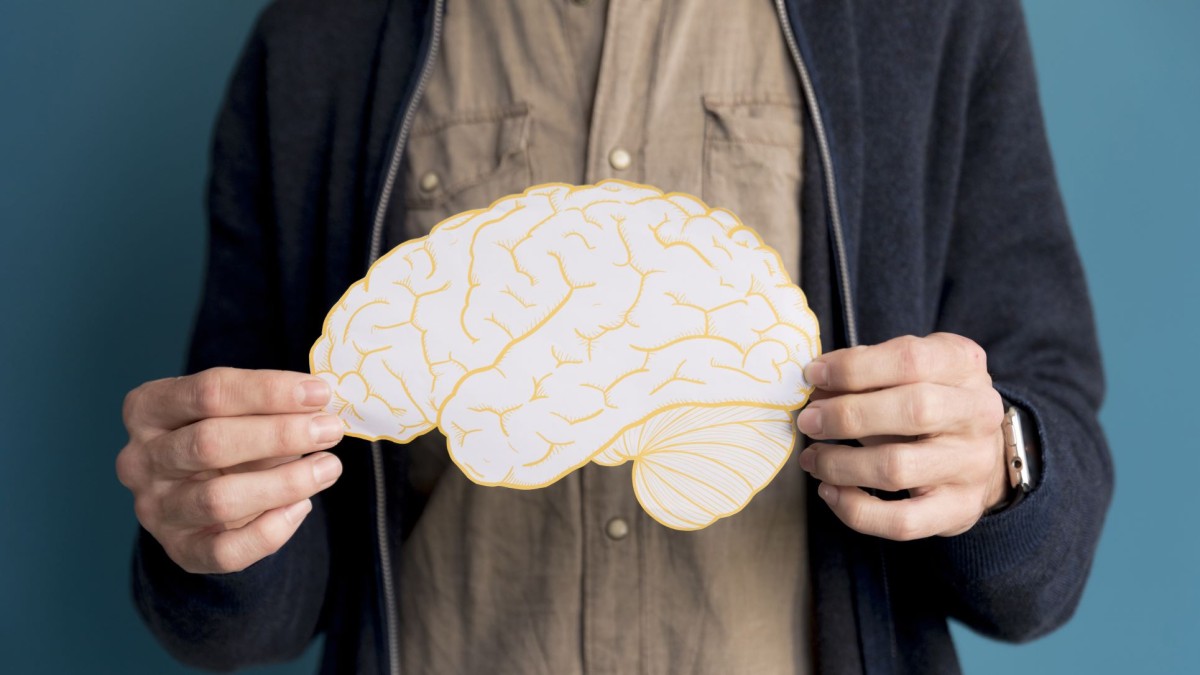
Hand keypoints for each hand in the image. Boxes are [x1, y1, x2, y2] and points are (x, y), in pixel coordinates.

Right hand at [116, 368, 344, 573]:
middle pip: (210, 442)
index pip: (209, 391)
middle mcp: (140, 459)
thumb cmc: (229, 439)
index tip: (320, 393)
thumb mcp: (240, 412)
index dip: (269, 391)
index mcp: (149, 408)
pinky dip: (271, 531)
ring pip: (219, 499)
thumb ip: (270, 407)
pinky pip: (227, 551)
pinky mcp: (180, 550)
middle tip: (330, 430)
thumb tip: (320, 405)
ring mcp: (155, 509)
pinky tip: (302, 507)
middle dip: (279, 434)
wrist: (207, 499)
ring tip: (329, 467)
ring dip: (285, 482)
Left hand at [796, 333, 1008, 539]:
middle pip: (913, 410)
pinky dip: (857, 510)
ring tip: (813, 459)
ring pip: (899, 468)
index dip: (854, 368)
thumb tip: (815, 385)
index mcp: (962, 364)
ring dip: (841, 465)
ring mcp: (972, 465)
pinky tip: (831, 492)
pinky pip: (902, 521)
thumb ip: (866, 374)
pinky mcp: (959, 510)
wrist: (979, 451)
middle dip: (847, 416)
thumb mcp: (907, 371)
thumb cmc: (928, 400)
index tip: (813, 375)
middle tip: (809, 421)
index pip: (911, 360)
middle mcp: (977, 413)